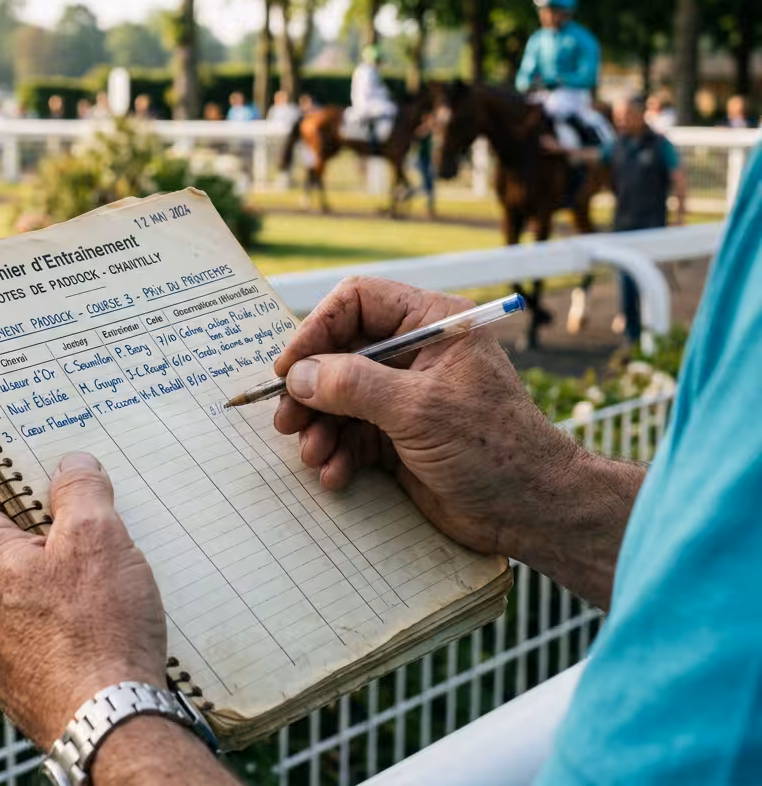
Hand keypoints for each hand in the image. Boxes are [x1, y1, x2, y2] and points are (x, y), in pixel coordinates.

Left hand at [0, 453, 167, 748]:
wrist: (107, 725)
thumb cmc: (99, 628)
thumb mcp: (98, 536)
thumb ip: (79, 488)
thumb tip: (70, 463)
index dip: (7, 469)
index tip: (44, 463)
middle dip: (40, 520)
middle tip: (87, 513)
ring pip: (14, 583)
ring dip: (51, 568)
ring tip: (101, 568)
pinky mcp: (10, 676)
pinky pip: (27, 623)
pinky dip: (56, 610)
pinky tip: (96, 615)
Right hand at [272, 277, 578, 557]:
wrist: (530, 512)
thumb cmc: (492, 447)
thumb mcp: (418, 409)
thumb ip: (353, 385)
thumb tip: (298, 375)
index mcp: (433, 325)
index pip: (359, 303)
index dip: (317, 329)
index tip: (289, 367)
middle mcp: (416, 354)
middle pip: (340, 354)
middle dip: (311, 390)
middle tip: (286, 420)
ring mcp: (405, 397)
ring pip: (339, 399)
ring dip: (320, 428)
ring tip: (313, 455)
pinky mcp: (398, 437)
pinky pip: (351, 435)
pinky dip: (337, 453)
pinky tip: (334, 475)